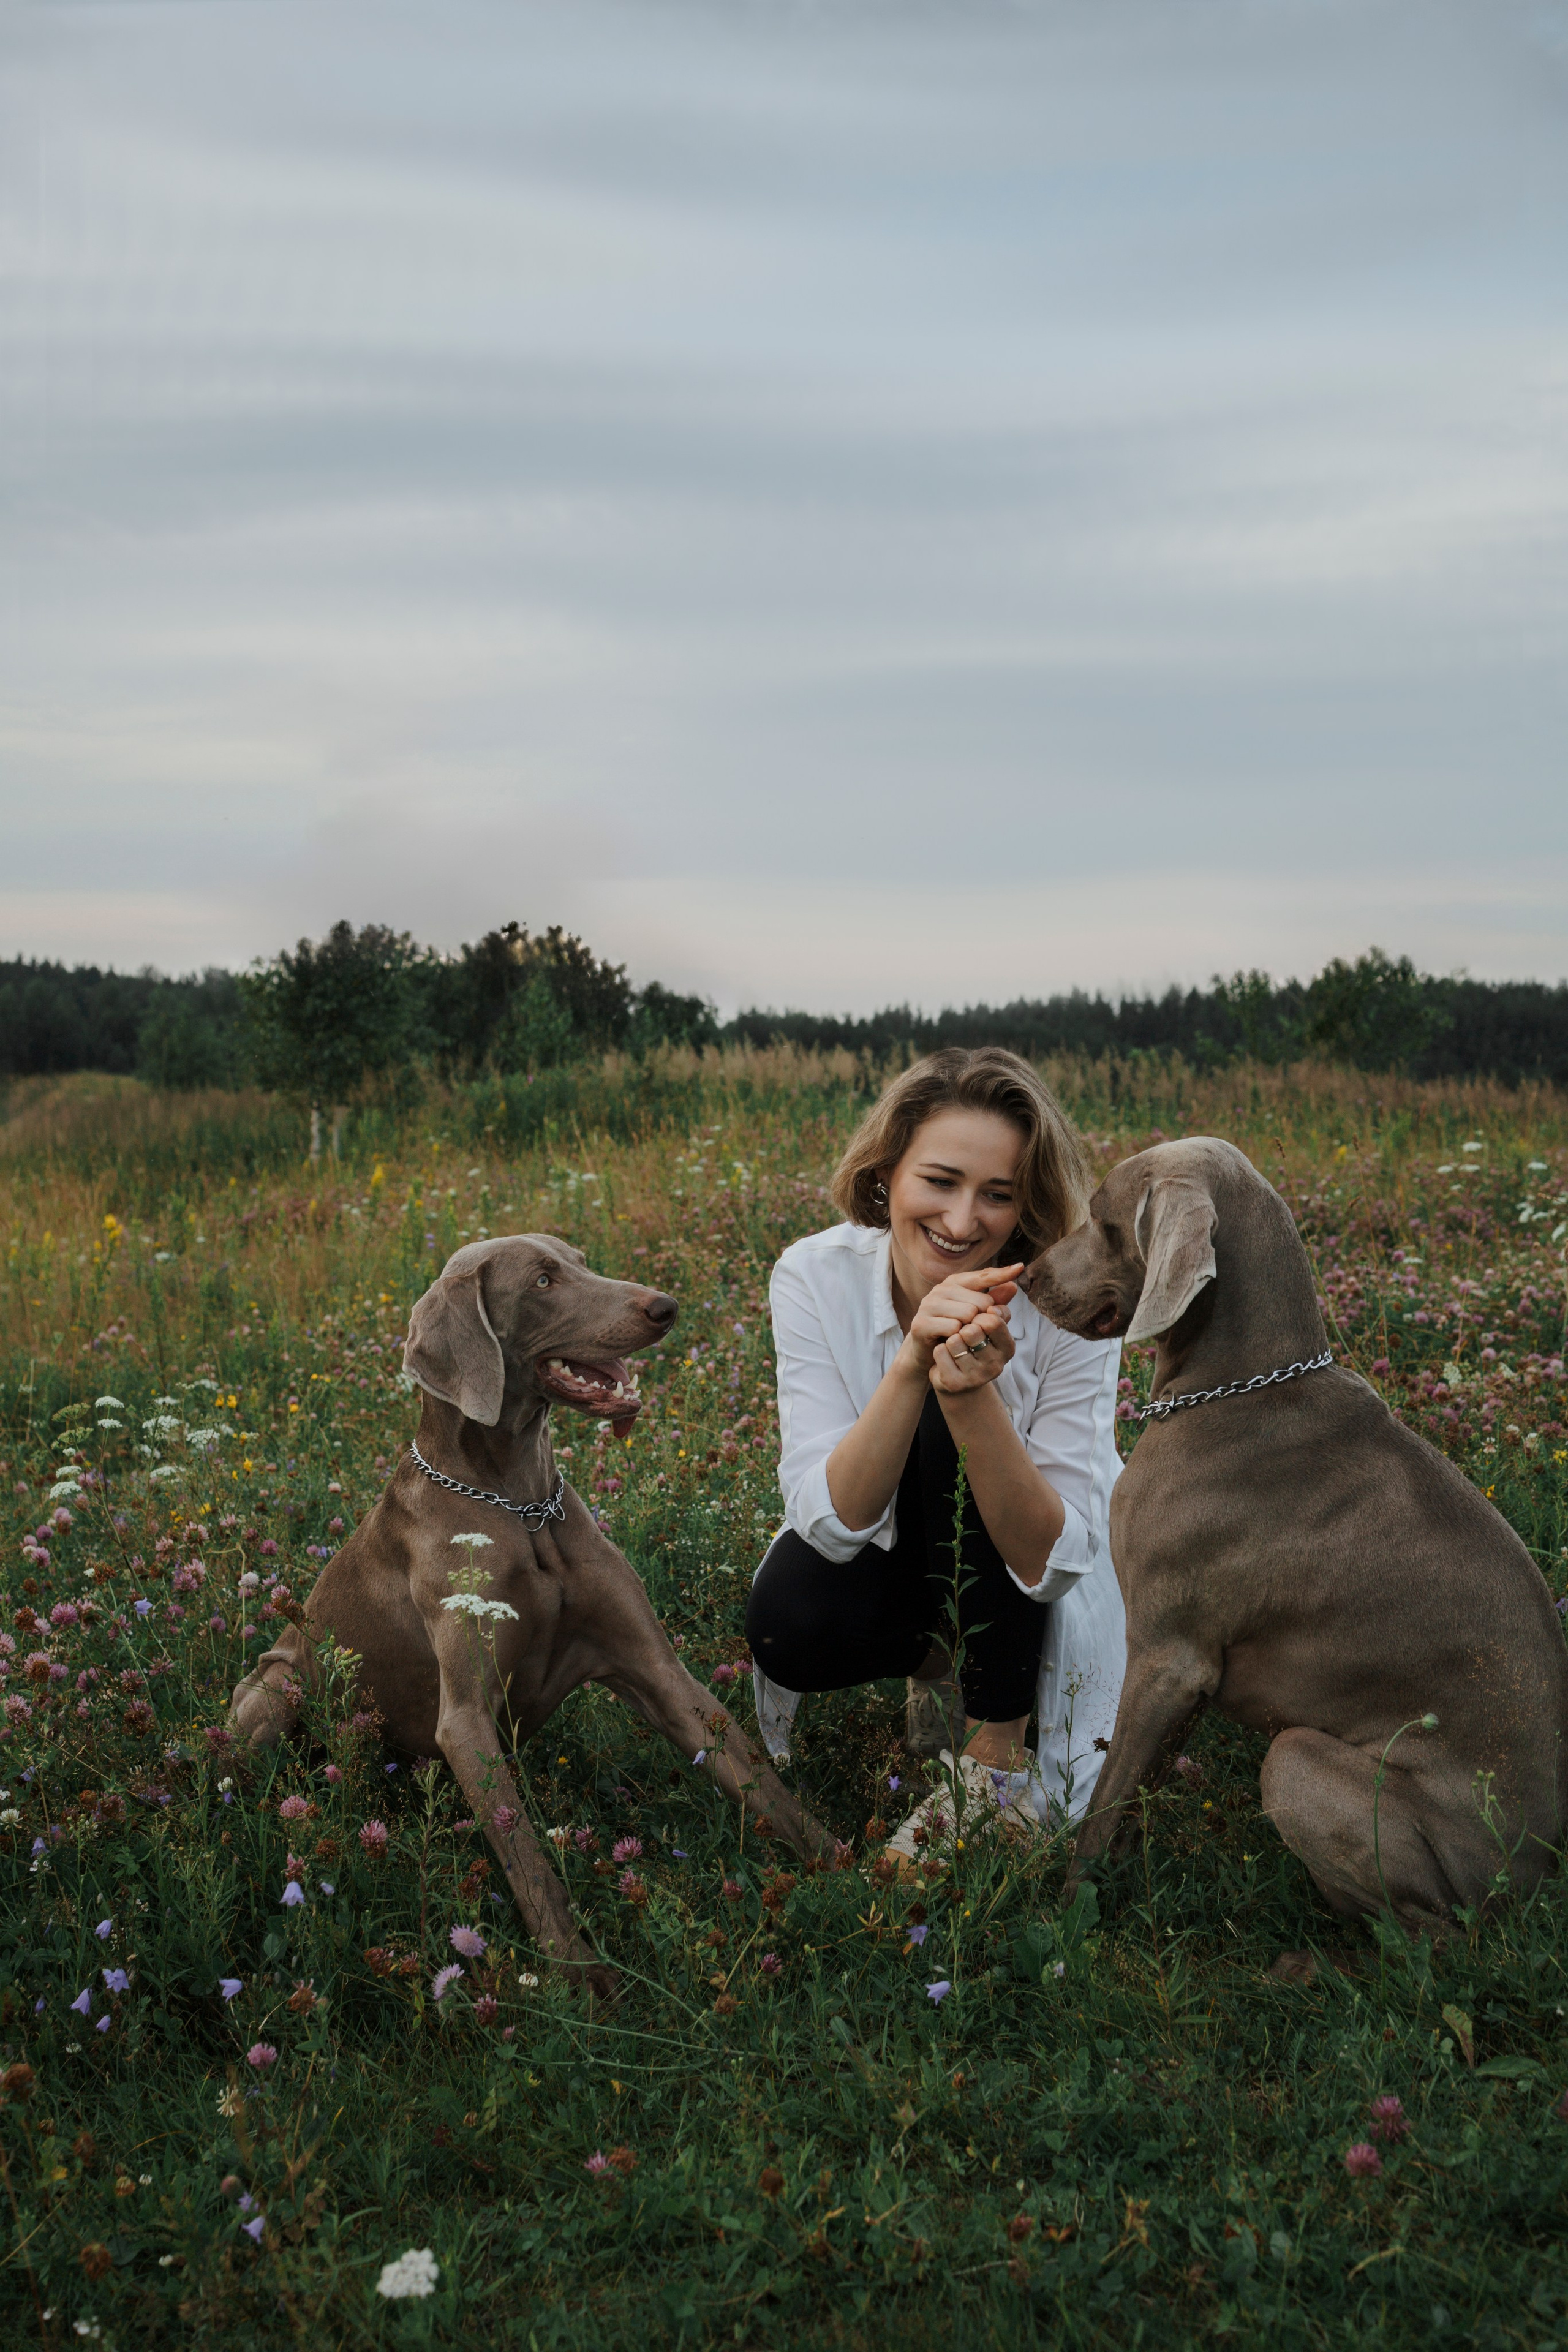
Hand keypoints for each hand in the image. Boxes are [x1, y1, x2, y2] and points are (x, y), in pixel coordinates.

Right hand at [904, 1265, 1021, 1371]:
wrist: (927, 1353)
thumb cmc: (956, 1330)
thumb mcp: (977, 1316)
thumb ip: (995, 1302)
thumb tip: (1013, 1286)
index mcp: (955, 1283)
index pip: (983, 1276)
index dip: (1002, 1274)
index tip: (1021, 1267)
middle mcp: (941, 1289)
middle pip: (981, 1301)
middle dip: (983, 1318)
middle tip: (972, 1329)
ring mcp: (929, 1304)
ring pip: (968, 1314)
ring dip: (970, 1329)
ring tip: (962, 1334)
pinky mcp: (922, 1322)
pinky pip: (954, 1328)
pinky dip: (958, 1338)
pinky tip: (951, 1341)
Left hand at [929, 1302, 1014, 1393]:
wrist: (953, 1375)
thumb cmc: (971, 1342)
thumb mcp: (986, 1323)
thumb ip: (998, 1303)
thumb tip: (1012, 1285)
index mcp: (1007, 1348)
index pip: (992, 1320)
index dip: (977, 1312)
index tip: (975, 1316)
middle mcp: (996, 1365)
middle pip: (972, 1330)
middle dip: (962, 1324)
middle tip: (962, 1332)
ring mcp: (976, 1377)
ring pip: (954, 1341)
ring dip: (949, 1337)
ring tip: (953, 1345)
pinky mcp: (955, 1383)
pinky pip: (940, 1353)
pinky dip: (939, 1350)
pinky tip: (944, 1356)